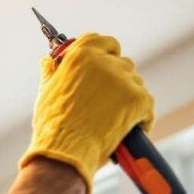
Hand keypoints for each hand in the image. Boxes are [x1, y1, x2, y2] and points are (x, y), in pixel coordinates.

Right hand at [20, 33, 154, 193]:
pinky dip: (141, 118)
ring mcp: (124, 81)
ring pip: (136, 85)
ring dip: (129, 99)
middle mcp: (104, 62)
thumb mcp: (46, 92)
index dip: (108, 52)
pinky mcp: (138, 100)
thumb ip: (51, 73)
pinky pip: (147, 106)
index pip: (104, 41)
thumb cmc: (52, 126)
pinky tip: (130, 129)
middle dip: (118, 81)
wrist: (65, 152)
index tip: (106, 63)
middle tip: (107, 103)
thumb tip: (48, 61)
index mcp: (81, 55)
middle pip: (123, 64)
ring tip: (115, 119)